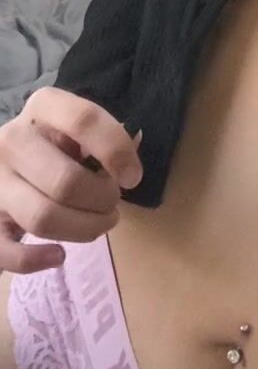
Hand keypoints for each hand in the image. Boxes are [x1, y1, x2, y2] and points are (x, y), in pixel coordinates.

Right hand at [0, 89, 142, 273]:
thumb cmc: (49, 145)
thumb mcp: (74, 129)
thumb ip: (104, 137)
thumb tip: (135, 146)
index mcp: (42, 108)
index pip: (83, 120)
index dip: (116, 151)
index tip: (133, 177)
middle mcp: (11, 140)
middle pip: (66, 181)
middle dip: (102, 200)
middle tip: (113, 204)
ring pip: (43, 217)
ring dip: (82, 229)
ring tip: (99, 224)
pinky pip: (7, 252)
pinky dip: (37, 260)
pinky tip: (58, 255)